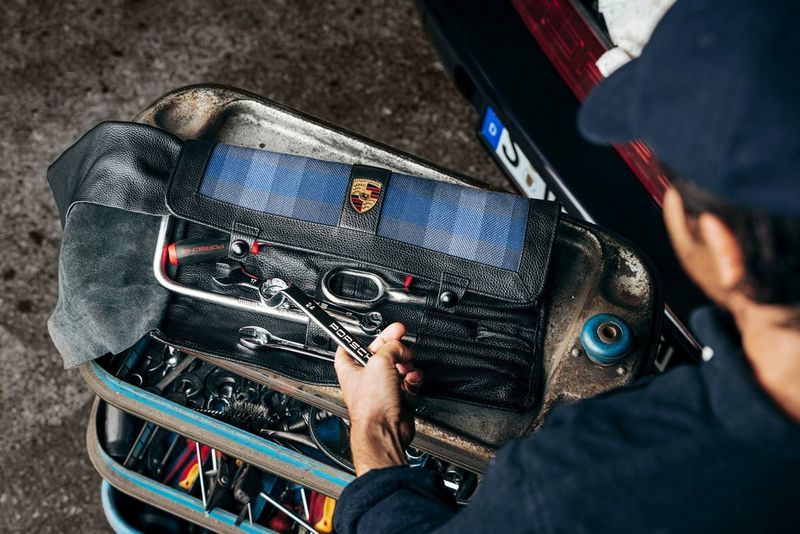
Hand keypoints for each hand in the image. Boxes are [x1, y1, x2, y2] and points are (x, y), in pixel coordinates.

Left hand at [334, 322, 422, 475]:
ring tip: (405, 368)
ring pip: (398, 364)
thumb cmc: (371, 405)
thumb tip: (400, 346)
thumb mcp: (380, 362)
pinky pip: (407, 379)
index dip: (364, 335)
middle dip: (395, 347)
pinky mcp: (397, 395)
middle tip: (401, 340)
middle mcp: (365, 376)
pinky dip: (412, 377)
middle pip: (381, 352)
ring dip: (406, 364)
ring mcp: (381, 386)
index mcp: (350, 366)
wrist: (385, 430)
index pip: (351, 344)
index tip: (376, 328)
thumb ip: (391, 347)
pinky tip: (411, 379)